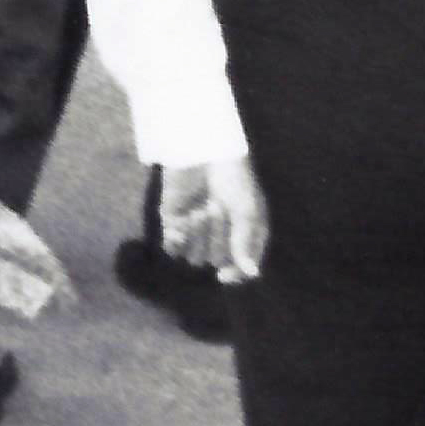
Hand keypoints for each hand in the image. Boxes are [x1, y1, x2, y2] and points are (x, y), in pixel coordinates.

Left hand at [156, 154, 267, 283]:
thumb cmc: (232, 178)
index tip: (224, 276)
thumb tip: (251, 274)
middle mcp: (220, 236)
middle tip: (217, 210)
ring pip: (194, 256)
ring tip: (202, 210)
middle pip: (216, 260)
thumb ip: (245, 241)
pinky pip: (173, 246)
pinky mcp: (173, 219)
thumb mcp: (246, 210)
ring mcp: (195, 229)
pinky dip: (176, 241)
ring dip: (198, 238)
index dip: (233, 275)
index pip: (239, 268)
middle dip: (216, 240)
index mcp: (244, 235)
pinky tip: (181, 225)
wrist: (202, 150)